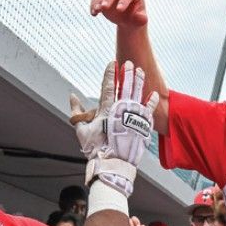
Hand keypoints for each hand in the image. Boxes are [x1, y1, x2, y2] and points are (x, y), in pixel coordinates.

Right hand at [71, 61, 158, 195]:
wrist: (111, 163)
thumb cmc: (95, 148)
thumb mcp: (81, 130)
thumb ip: (76, 111)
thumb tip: (72, 96)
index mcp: (106, 110)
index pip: (108, 87)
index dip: (110, 74)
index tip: (112, 63)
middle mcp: (121, 110)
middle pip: (125, 87)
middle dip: (126, 73)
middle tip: (128, 63)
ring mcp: (132, 117)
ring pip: (137, 94)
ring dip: (139, 81)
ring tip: (140, 70)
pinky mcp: (141, 125)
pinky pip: (148, 110)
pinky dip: (151, 101)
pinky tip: (154, 93)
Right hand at [90, 0, 148, 27]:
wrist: (128, 19)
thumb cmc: (135, 18)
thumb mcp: (140, 20)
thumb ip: (141, 19)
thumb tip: (143, 19)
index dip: (124, 0)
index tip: (119, 10)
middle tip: (104, 7)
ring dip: (98, 0)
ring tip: (97, 10)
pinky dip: (93, 4)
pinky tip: (93, 14)